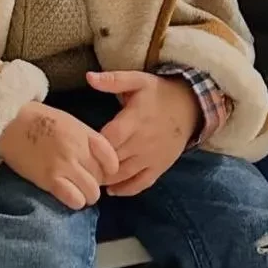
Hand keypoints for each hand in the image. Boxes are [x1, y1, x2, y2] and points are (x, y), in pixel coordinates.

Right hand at [0, 100, 119, 210]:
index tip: (99, 170)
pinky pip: (75, 200)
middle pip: (101, 178)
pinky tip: (65, 194)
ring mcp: (65, 165)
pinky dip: (74, 201)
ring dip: (85, 194)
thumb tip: (96, 161)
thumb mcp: (67, 121)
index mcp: (83, 133)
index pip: (111, 158)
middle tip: (80, 178)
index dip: (108, 169)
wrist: (7, 122)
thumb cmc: (36, 119)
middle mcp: (78, 149)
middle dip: (93, 181)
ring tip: (73, 189)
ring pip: (92, 193)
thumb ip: (85, 139)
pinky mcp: (50, 180)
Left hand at [87, 70, 199, 196]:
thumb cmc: (158, 92)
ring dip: (107, 179)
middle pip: (115, 158)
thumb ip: (113, 80)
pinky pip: (143, 183)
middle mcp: (143, 142)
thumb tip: (88, 77)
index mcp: (134, 120)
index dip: (95, 144)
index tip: (80, 146)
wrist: (190, 106)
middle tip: (77, 167)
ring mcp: (152, 157)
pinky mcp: (160, 167)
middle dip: (96, 164)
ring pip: (126, 174)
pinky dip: (127, 189)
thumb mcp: (137, 80)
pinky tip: (112, 191)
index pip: (111, 137)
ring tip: (89, 180)